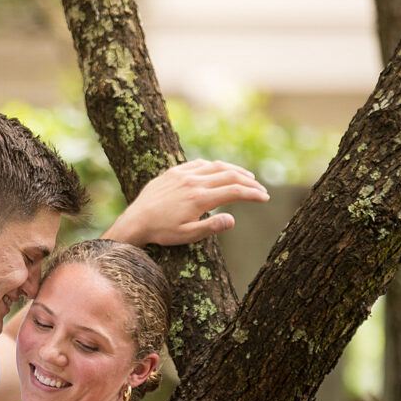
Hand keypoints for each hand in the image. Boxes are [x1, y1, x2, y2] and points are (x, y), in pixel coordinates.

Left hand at [110, 158, 268, 247]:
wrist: (136, 220)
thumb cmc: (162, 232)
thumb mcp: (187, 236)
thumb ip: (211, 227)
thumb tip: (233, 219)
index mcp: (199, 198)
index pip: (234, 191)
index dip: (252, 194)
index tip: (265, 198)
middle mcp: (193, 182)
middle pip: (229, 176)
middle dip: (248, 182)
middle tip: (261, 189)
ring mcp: (183, 174)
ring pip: (215, 166)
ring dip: (234, 170)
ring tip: (247, 177)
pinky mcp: (174, 171)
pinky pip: (199, 163)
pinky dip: (214, 166)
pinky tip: (220, 169)